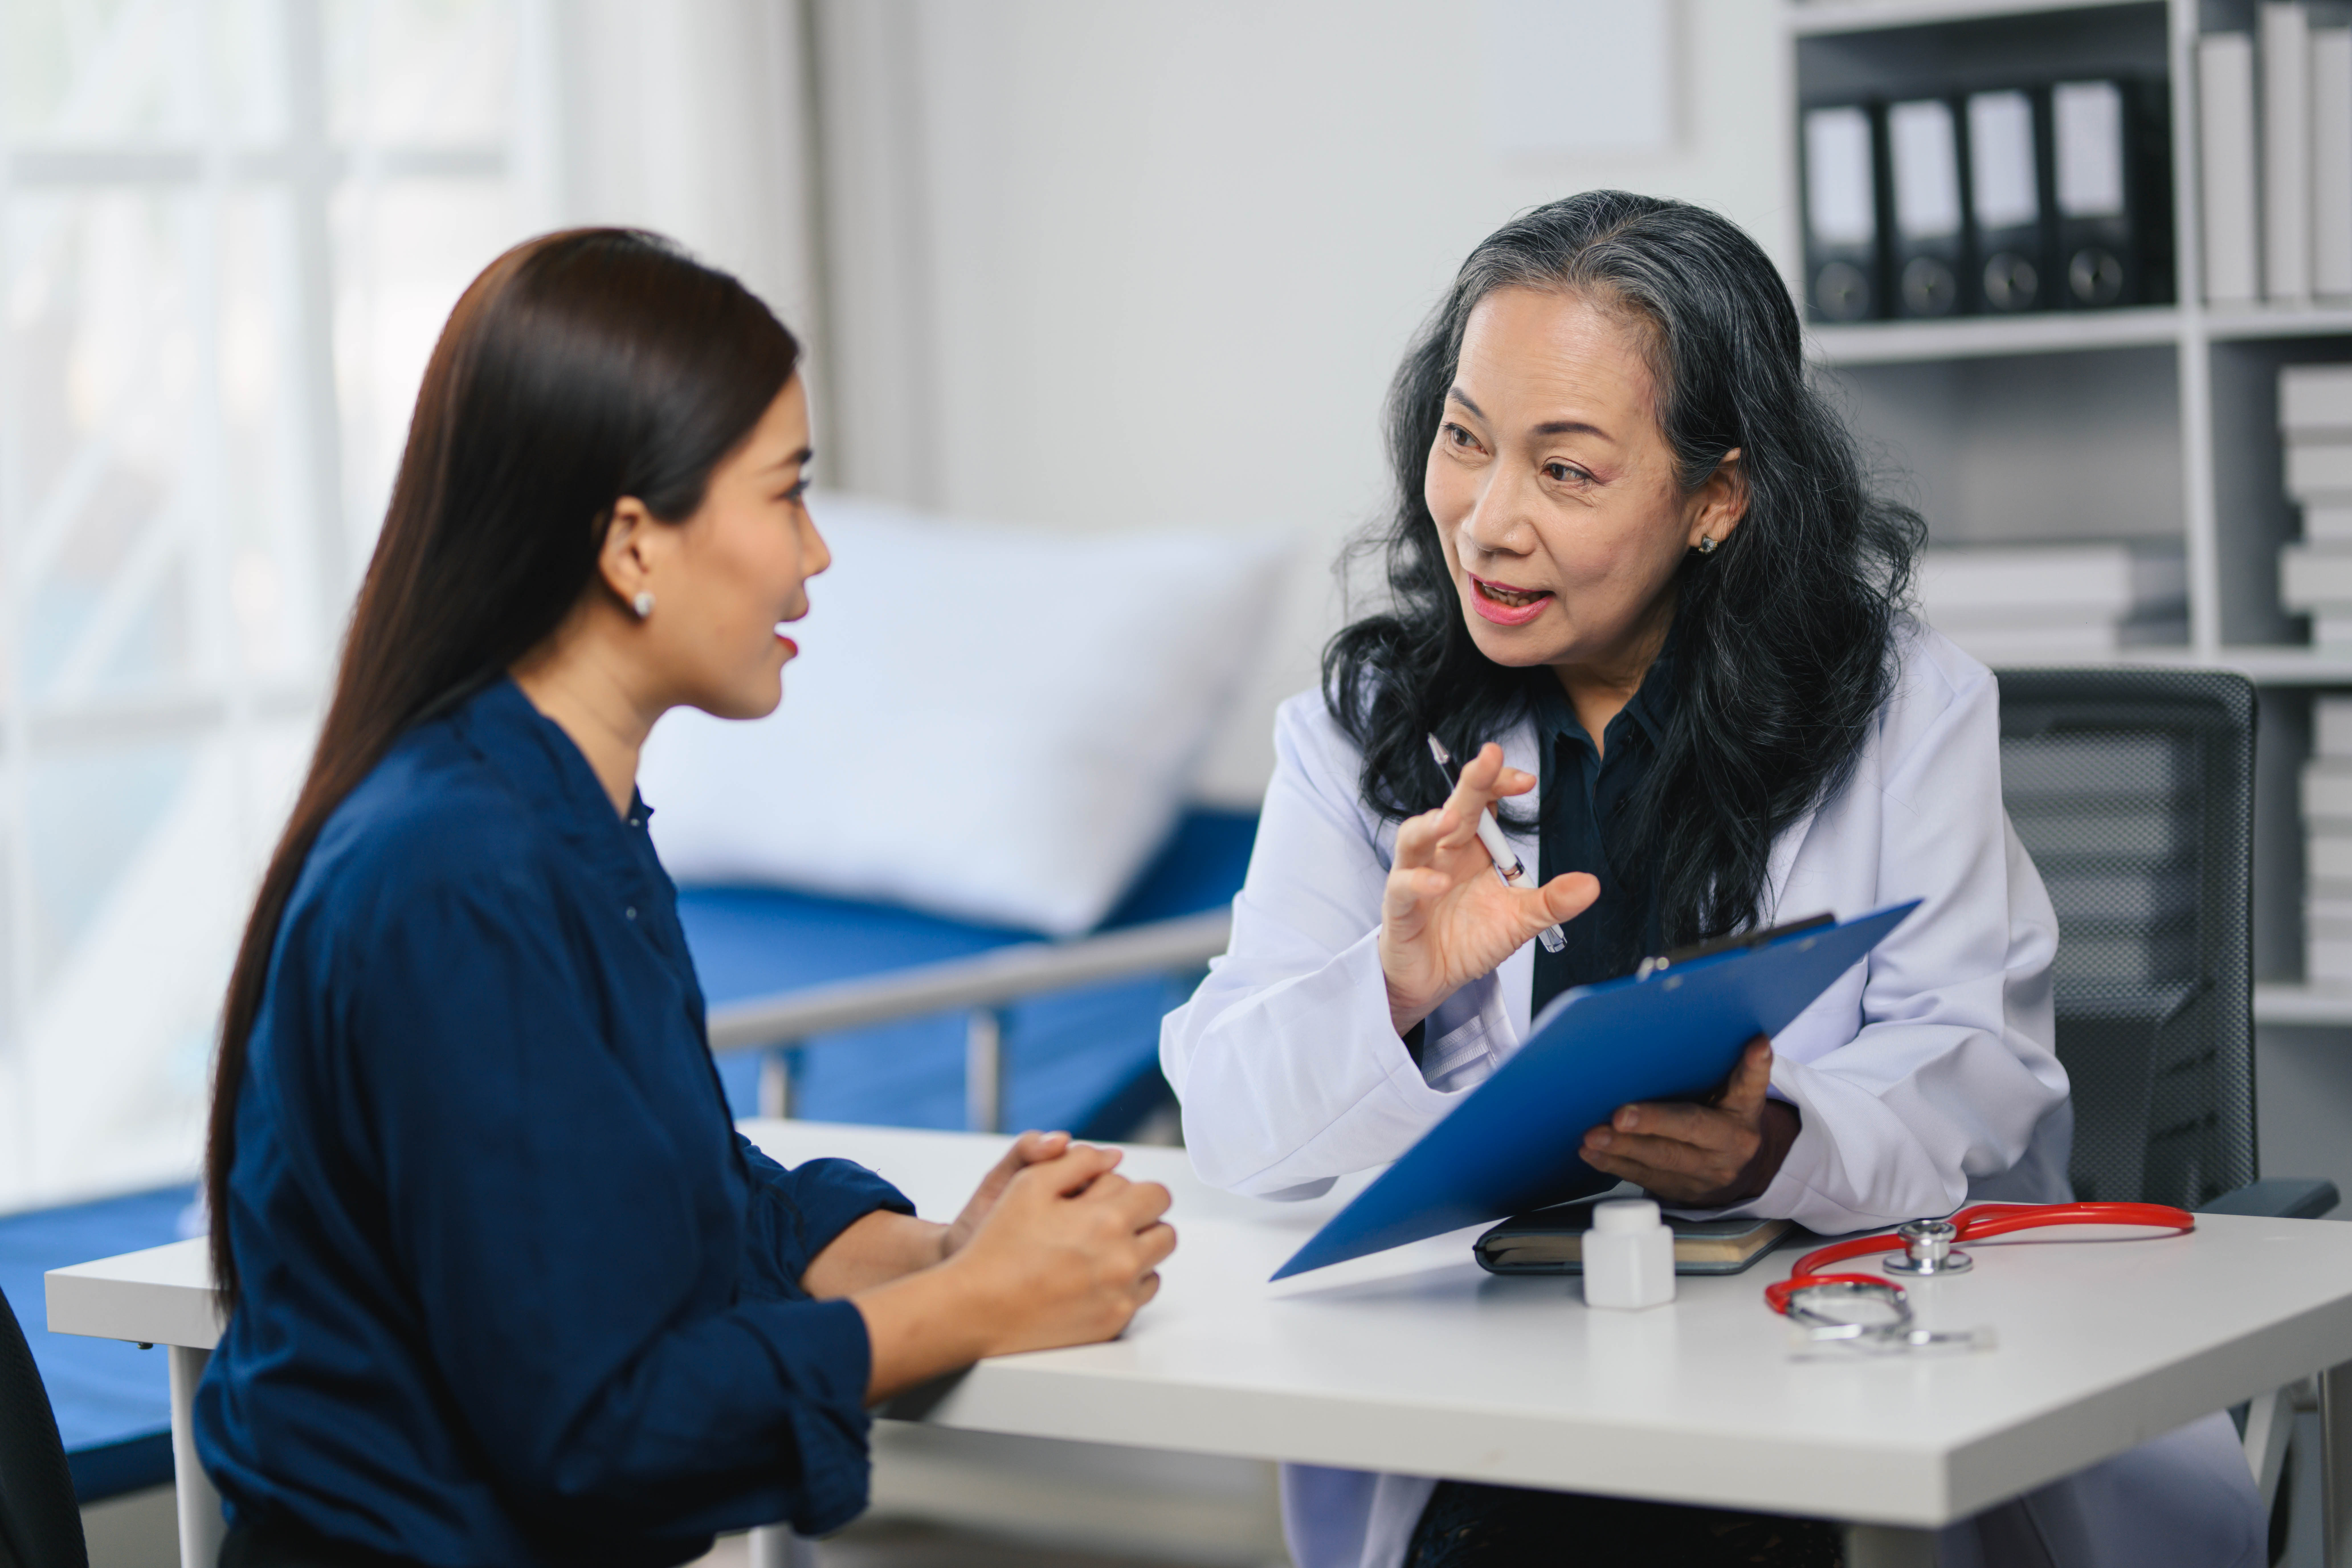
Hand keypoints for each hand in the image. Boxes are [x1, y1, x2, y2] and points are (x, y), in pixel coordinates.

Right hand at [853, 1143, 1175, 1398]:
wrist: (977, 1308)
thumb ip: (1078, 1161)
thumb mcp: (1029, 1184)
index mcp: (1108, 1220)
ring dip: (1134, 1254)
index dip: (1134, 1191)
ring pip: (1154, 1265)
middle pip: (1164, 1231)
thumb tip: (1113, 1157)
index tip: (1113, 1197)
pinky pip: (1139, 1296)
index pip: (1157, 1195)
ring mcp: (1121, 1297)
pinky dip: (1124, 1285)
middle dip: (1140, 1222)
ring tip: (1094, 1252)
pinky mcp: (1113, 1324)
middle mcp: (1123, 1261)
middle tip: (1105, 1224)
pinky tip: (1090, 1279)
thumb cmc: (998, 1246)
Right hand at [1380, 742, 1598, 1033]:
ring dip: (1429, 824)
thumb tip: (1592, 884)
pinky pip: (1403, 887)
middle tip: (1489, 758)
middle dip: (1471, 782)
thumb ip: (1552, 901)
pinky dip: (1419, 882)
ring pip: (1414, 838)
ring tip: (1450, 819)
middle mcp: (1442, 854)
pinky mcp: (1399, 908)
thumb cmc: (1468, 939)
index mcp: (1471, 849)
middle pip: (1452, 808)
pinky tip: (1439, 884)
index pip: (1483, 803)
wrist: (1433, 979)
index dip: (1499, 784)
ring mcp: (1416, 877)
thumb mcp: (1519, 920)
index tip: (1526, 780)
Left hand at [1578, 1036, 1799, 1205]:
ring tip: (1593, 1137)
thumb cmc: (1728, 1118)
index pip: (1748, 1086)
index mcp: (1744, 1112)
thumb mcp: (1738, 1094)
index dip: (1752, 1067)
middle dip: (1652, 1124)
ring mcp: (1704, 1173)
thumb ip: (1734, 1070)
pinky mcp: (1681, 1191)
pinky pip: (1645, 1178)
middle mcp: (1728, 1146)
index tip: (1755, 1046)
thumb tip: (1740, 1037)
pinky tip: (1592, 1154)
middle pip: (1690, 1130)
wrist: (1743, 1170)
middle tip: (1619, 1117)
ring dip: (1622, 1149)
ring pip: (1661, 1160)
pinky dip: (1615, 1165)